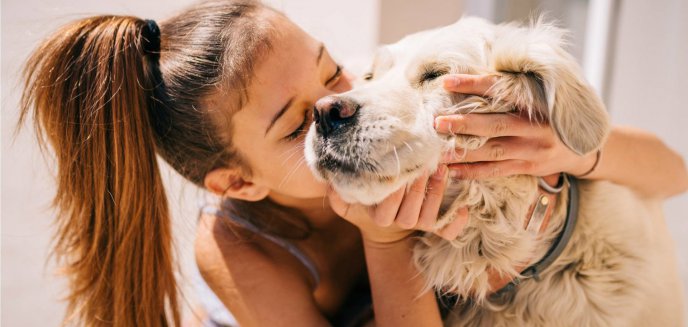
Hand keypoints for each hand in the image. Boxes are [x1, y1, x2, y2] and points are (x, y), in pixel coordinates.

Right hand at [327, 166, 468, 243]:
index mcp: (379, 217)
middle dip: (418, 189)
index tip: (400, 172)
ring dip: (437, 195)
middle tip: (425, 164)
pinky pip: (447, 232)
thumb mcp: (347, 200)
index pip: (386, 208)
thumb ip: (336, 191)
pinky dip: (456, 223)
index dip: (394, 192)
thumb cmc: (367, 202)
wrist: (385, 224)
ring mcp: (417, 225)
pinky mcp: (433, 226)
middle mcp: (399, 222)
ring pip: (428, 218)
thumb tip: (328, 177)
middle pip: (409, 213)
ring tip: (442, 170)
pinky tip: (464, 208)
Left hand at [436, 74, 597, 178]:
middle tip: (437, 122)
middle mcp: (534, 126)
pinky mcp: (529, 167)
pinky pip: (496, 171)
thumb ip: (513, 91)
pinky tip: (452, 171)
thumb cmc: (551, 116)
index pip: (500, 90)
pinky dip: (473, 171)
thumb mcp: (540, 98)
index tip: (447, 82)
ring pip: (492, 151)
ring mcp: (532, 149)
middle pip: (493, 125)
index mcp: (535, 102)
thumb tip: (473, 76)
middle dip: (463, 124)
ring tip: (437, 152)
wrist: (585, 148)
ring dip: (463, 152)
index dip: (473, 85)